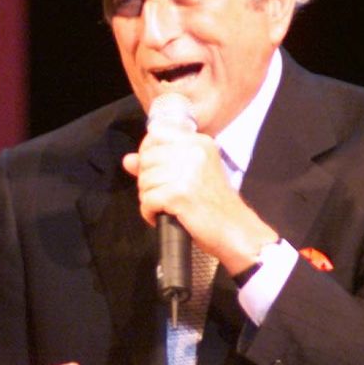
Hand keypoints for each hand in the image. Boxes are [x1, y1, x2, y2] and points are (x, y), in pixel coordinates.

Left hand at [123, 122, 276, 273]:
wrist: (235, 231)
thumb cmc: (214, 205)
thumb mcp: (190, 175)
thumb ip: (157, 164)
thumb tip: (128, 160)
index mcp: (199, 143)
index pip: (156, 134)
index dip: (147, 152)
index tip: (154, 170)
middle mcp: (194, 152)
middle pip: (146, 159)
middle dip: (147, 180)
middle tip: (162, 195)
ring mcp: (187, 173)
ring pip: (144, 180)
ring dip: (148, 197)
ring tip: (165, 206)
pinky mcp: (179, 194)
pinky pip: (147, 200)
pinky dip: (149, 213)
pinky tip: (162, 216)